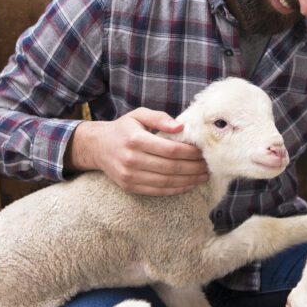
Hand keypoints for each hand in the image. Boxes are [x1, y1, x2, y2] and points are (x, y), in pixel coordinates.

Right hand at [65, 108, 208, 193]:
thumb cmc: (123, 129)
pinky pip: (157, 191)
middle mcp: (131, 159)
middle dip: (193, 167)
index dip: (190, 153)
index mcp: (135, 139)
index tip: (203, 152)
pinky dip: (176, 189)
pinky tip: (189, 184)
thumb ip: (160, 117)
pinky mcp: (129, 187)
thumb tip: (181, 127)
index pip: (170, 150)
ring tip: (203, 176)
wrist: (98, 147)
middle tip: (208, 165)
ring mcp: (129, 176)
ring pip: (166, 182)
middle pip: (170, 167)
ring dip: (188, 180)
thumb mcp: (139, 115)